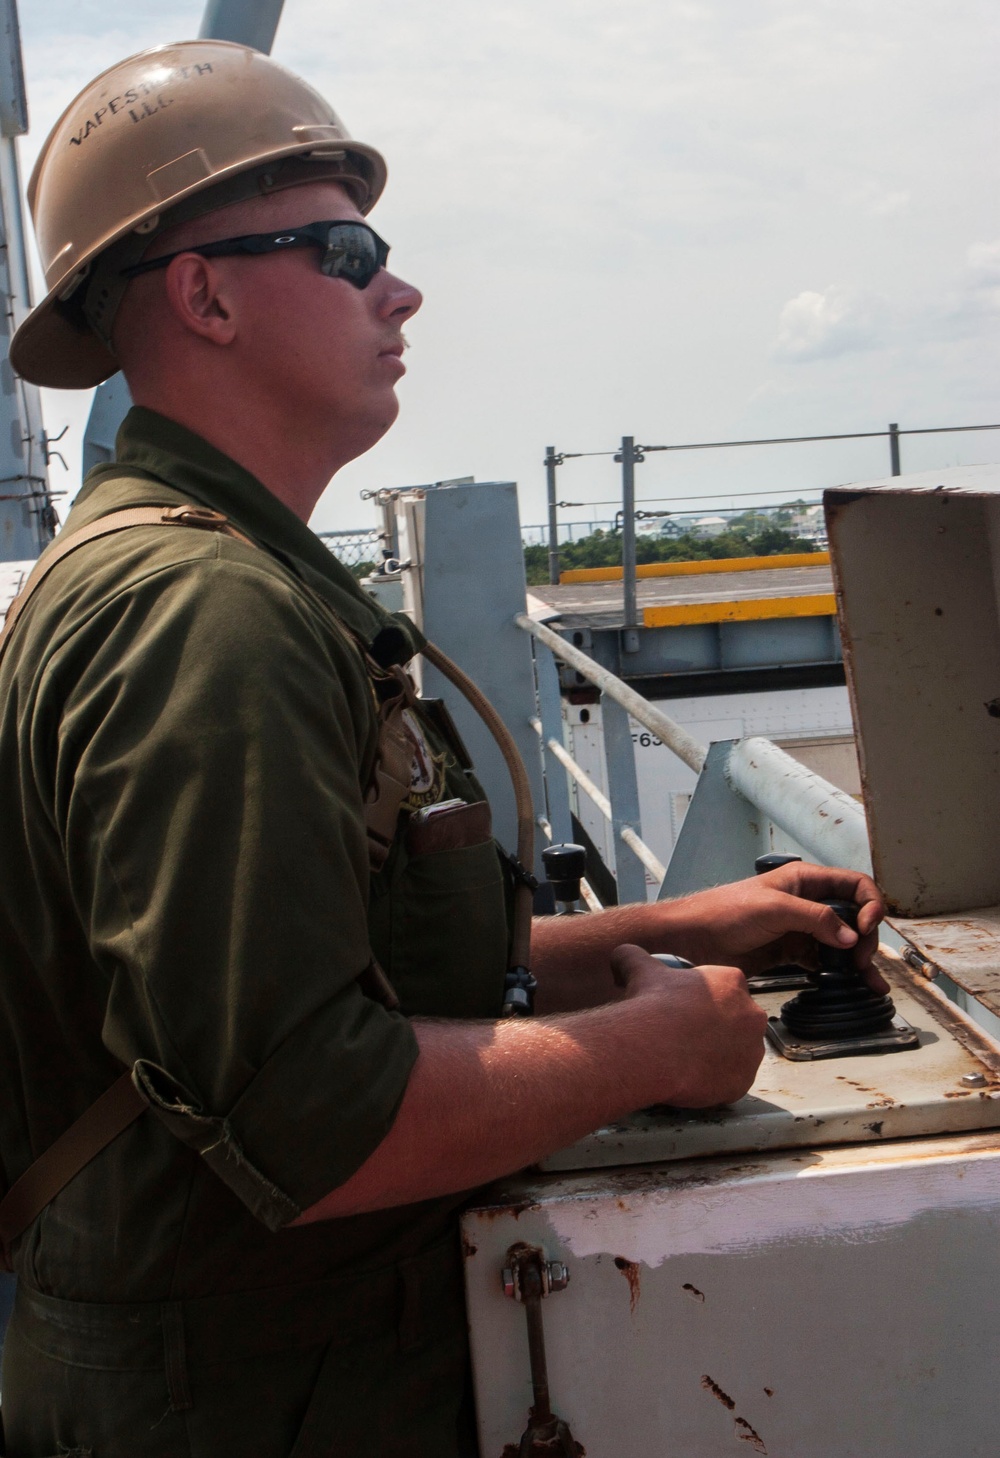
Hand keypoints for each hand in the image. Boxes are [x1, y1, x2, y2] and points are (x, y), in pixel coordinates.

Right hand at [610, 944, 767, 1107]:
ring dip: (719, 1054)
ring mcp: (751, 1050)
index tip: (686, 1009)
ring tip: (688, 1059)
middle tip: (687, 1036)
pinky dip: (716, 1081)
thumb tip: (620, 955)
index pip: (726, 988)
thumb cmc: (650, 1006)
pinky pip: (732, 1081)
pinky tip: (692, 1077)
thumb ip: (632, 956)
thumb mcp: (638, 969)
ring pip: (738, 1052)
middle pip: (738, 1020)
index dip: (704, 999)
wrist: (651, 1049)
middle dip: (717, 1027)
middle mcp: (751, 1014)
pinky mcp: (744, 1081)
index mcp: (732, 982)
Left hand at [659, 864, 887, 992]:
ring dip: (858, 960)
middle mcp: (808, 902)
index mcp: (806, 880)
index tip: (866, 927)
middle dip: (864, 937)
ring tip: (869, 982)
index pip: (854, 885)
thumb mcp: (774, 908)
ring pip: (842, 942)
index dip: (869, 903)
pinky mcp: (792, 952)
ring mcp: (801, 928)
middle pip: (854, 916)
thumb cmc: (725, 911)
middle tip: (860, 960)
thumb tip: (850, 936)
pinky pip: (824, 961)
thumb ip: (814, 919)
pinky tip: (850, 984)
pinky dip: (839, 973)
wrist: (694, 938)